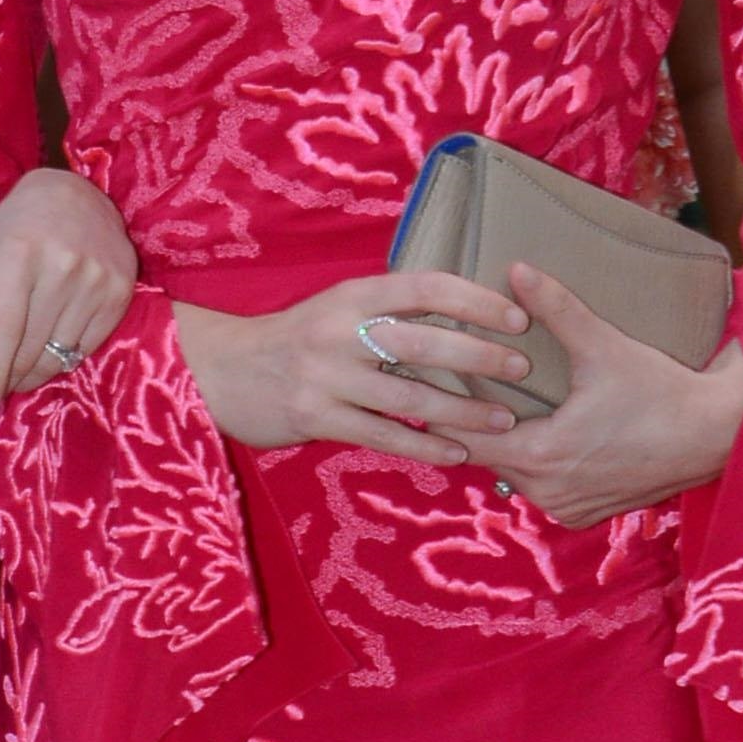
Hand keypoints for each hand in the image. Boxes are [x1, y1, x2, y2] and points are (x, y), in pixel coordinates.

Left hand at [0, 170, 139, 418]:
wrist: (80, 192)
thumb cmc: (19, 226)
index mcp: (18, 254)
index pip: (4, 328)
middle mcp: (62, 266)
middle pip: (29, 348)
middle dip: (7, 378)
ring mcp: (96, 279)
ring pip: (58, 354)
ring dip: (34, 373)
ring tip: (20, 368)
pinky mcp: (121, 291)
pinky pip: (87, 347)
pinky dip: (64, 357)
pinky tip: (52, 345)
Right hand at [171, 271, 533, 461]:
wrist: (221, 371)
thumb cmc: (292, 341)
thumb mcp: (335, 309)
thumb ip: (386, 311)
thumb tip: (459, 318)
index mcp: (352, 296)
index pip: (426, 288)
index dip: (476, 300)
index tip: (517, 316)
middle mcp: (340, 331)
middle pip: (423, 342)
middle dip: (479, 357)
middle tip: (521, 369)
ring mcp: (326, 376)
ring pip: (408, 395)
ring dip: (461, 411)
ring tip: (502, 422)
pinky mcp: (315, 416)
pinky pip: (382, 434)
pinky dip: (423, 445)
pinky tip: (455, 454)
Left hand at [438, 265, 742, 527]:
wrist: (718, 435)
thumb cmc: (662, 391)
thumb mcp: (606, 347)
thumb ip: (558, 309)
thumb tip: (519, 270)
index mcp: (542, 456)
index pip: (466, 439)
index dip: (450, 410)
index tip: (442, 384)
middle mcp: (548, 493)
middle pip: (487, 458)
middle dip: (477, 426)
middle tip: (468, 390)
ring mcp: (567, 509)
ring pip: (514, 476)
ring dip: (508, 447)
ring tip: (501, 409)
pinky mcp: (585, 515)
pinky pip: (543, 490)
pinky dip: (538, 468)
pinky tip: (542, 436)